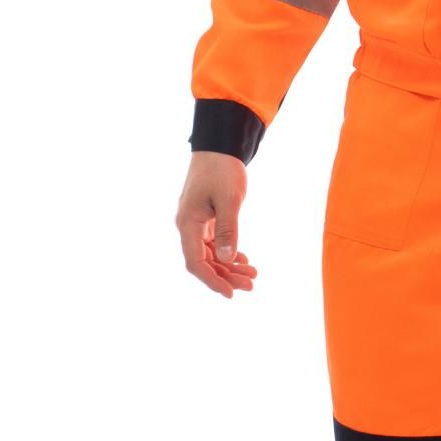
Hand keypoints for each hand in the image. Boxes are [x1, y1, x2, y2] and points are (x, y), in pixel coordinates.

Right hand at [177, 151, 257, 299]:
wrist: (219, 147)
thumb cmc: (222, 170)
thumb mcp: (229, 200)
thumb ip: (228, 230)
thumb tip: (228, 259)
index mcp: (187, 223)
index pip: (195, 262)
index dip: (212, 280)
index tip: (231, 293)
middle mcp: (188, 226)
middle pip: (204, 262)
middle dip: (226, 276)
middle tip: (251, 284)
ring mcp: (196, 223)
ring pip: (210, 254)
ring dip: (229, 266)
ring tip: (252, 274)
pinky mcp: (205, 219)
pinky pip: (214, 243)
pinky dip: (228, 253)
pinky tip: (243, 259)